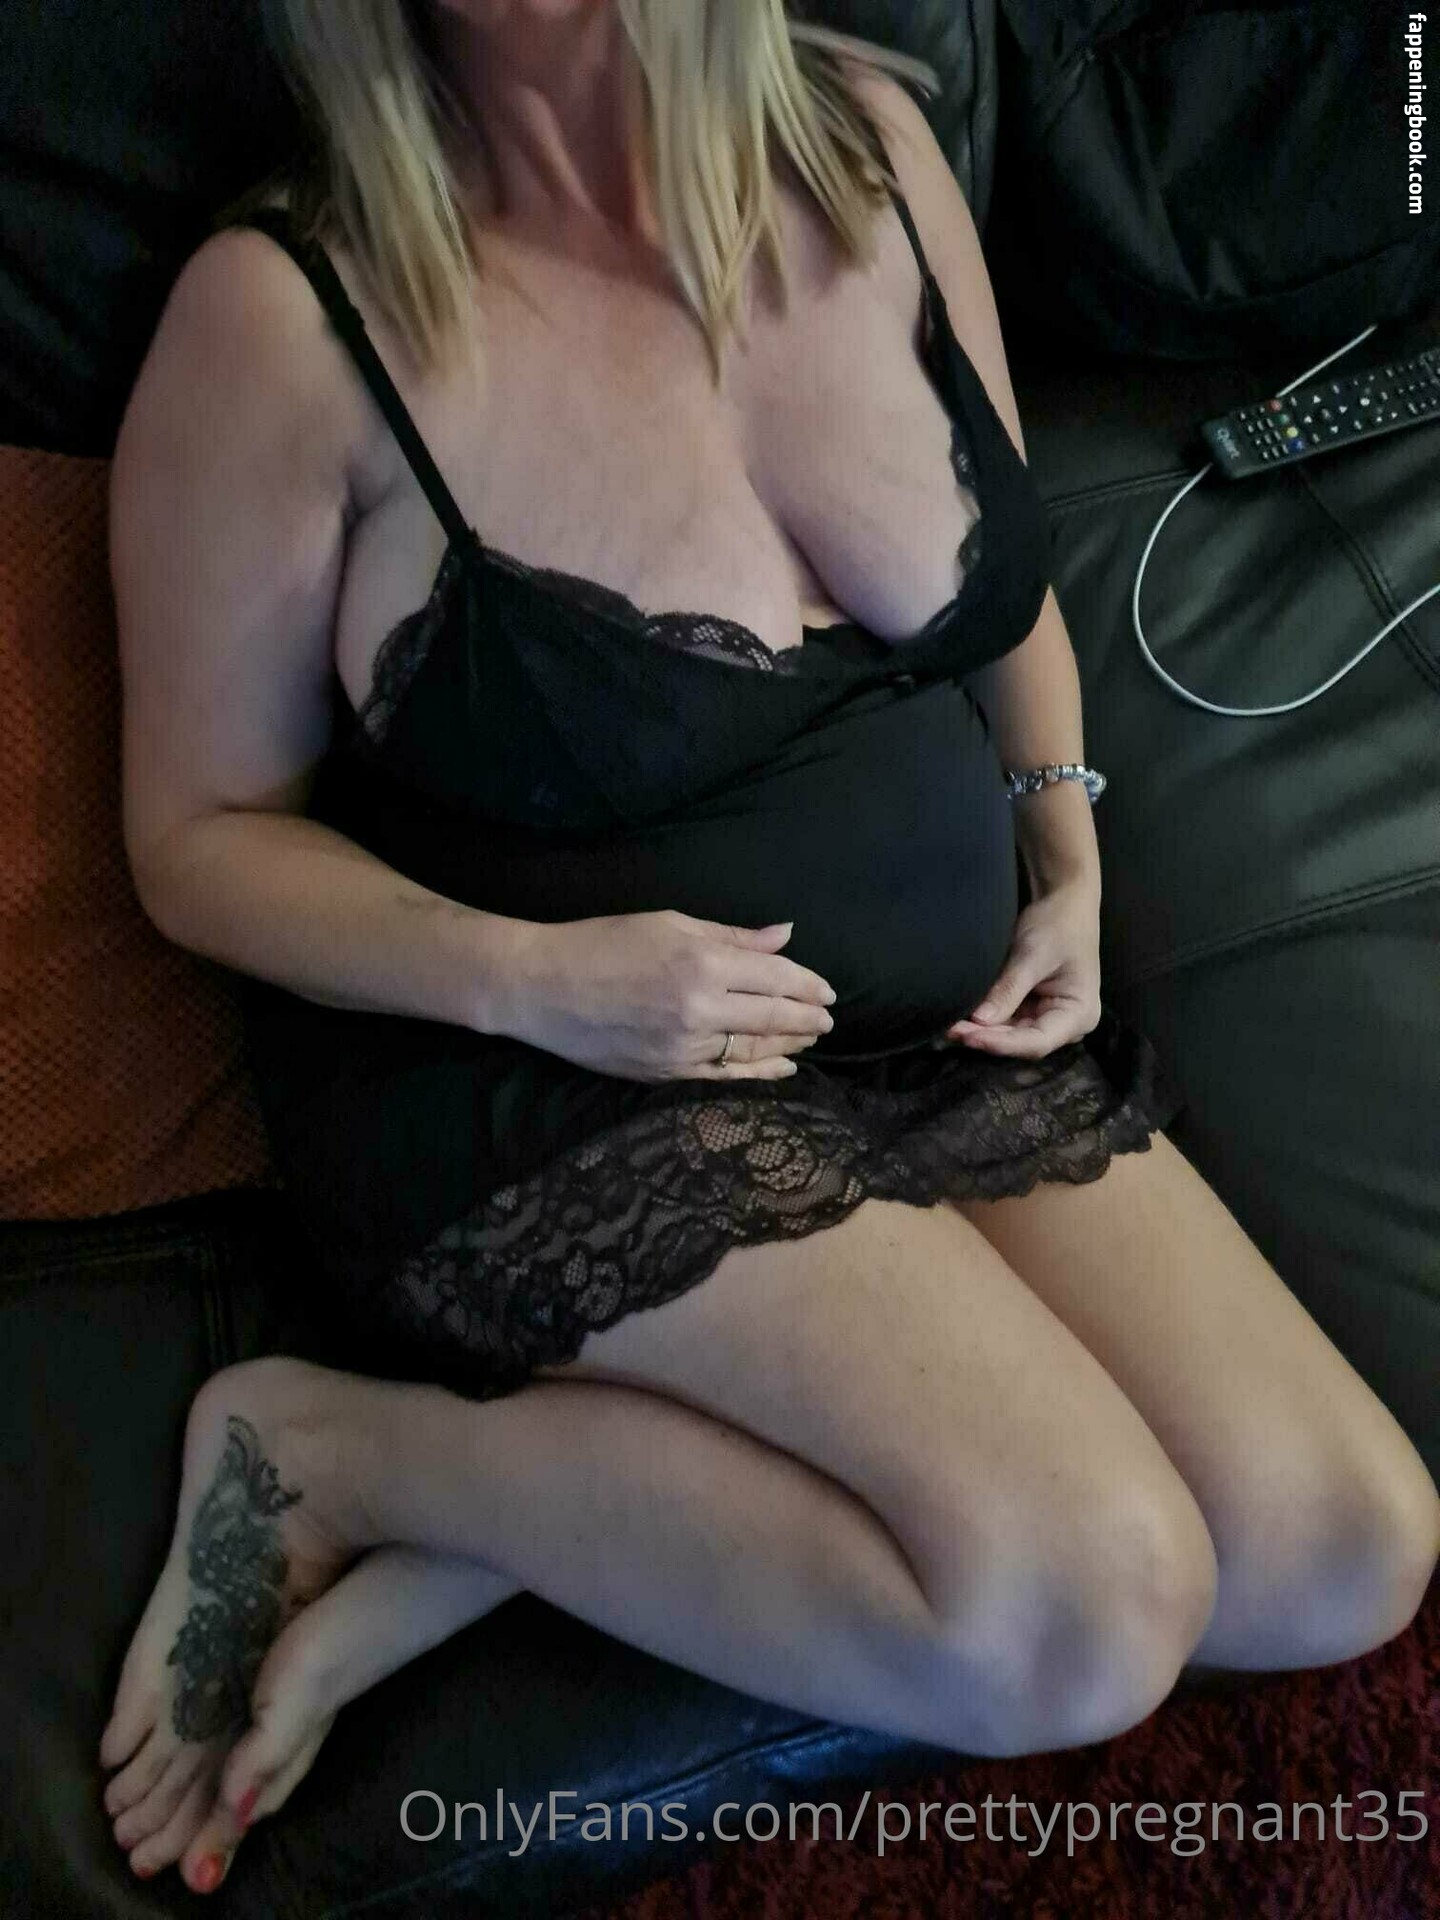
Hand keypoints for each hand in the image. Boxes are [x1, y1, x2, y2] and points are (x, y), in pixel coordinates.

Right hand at [510, 910, 836, 1083]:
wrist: (543, 987)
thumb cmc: (603, 943)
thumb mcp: (669, 924)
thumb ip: (732, 936)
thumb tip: (786, 936)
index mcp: (702, 963)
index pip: (775, 977)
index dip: (807, 984)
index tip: (829, 991)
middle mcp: (699, 1008)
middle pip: (773, 1016)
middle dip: (808, 1017)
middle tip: (829, 1018)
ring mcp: (684, 1046)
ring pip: (754, 1049)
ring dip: (790, 1044)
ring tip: (811, 1039)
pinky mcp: (667, 1072)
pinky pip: (726, 1076)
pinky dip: (759, 1073)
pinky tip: (782, 1068)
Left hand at [939, 879, 1102, 1059]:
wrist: (1063, 901)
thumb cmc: (1057, 923)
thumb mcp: (1032, 955)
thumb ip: (1008, 990)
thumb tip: (979, 1022)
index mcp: (1080, 1013)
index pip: (1037, 1041)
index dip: (1002, 1044)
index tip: (969, 1036)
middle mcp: (1068, 1024)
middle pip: (1023, 1042)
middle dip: (987, 1038)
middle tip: (951, 1031)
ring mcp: (1050, 1018)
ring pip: (1011, 1036)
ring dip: (983, 1032)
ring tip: (950, 1027)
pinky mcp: (1033, 1010)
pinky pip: (1007, 1023)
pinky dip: (986, 1022)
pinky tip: (962, 1019)